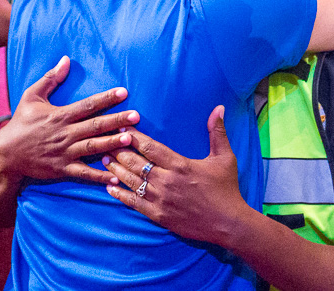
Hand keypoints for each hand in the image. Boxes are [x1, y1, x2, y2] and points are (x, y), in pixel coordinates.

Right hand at [0, 56, 138, 184]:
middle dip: (117, 120)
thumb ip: (50, 78)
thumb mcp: (31, 96)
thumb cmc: (21, 122)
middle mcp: (65, 134)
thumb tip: (66, 59)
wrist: (7, 153)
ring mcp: (65, 153)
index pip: (87, 105)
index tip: (124, 92)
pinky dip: (100, 177)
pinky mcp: (63, 169)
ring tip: (130, 139)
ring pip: (93, 148)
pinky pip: (84, 174)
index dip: (106, 98)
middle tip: (136, 116)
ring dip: (112, 144)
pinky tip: (116, 178)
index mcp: (60, 115)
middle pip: (95, 126)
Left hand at [103, 105, 250, 244]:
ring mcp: (161, 199)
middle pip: (135, 162)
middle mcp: (167, 181)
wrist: (229, 225)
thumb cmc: (227, 189)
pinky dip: (119, 194)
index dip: (133, 136)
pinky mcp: (158, 215)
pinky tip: (109, 187)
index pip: (149, 147)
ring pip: (131, 181)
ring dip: (115, 169)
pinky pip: (134, 203)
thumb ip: (217, 132)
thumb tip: (218, 108)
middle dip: (118, 150)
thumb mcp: (225, 158)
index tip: (122, 127)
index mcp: (180, 165)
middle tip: (105, 141)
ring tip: (103, 159)